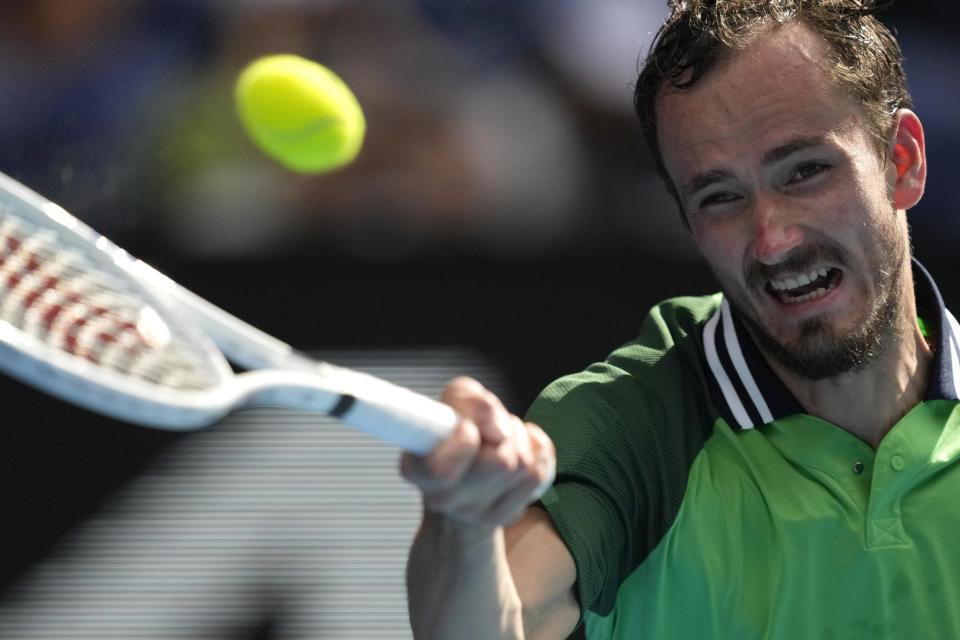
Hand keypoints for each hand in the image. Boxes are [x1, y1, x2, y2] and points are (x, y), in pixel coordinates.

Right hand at [400, 377, 555, 528]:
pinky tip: (520, 450)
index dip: (465, 444)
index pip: (441, 471)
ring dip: (519, 439)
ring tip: (501, 438)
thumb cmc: (455, 430)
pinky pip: (540, 473)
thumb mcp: (454, 400)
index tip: (467, 427)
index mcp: (418, 470)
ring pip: (524, 465)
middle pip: (502, 462)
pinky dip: (536, 451)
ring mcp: (476, 514)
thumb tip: (498, 428)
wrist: (461, 474)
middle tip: (491, 430)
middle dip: (505, 432)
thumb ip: (469, 399)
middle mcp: (444, 499)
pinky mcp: (507, 514)